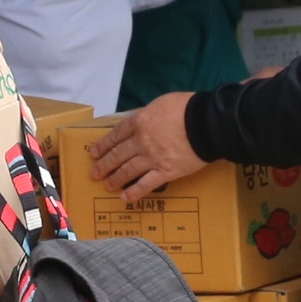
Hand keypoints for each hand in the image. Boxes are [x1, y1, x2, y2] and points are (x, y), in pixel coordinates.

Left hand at [90, 95, 205, 200]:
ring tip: (107, 185)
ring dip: (115, 179)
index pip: (116, 135)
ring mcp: (151, 159)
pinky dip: (134, 192)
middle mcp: (141, 142)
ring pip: (127, 171)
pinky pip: (145, 185)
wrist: (205, 123)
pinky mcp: (165, 172)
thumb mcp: (161, 103)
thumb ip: (148, 114)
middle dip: (104, 165)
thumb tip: (142, 122)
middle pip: (117, 155)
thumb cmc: (187, 108)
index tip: (95, 152)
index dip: (104, 145)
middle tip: (95, 172)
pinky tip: (125, 198)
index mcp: (139, 122)